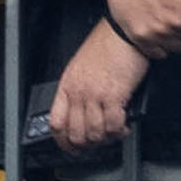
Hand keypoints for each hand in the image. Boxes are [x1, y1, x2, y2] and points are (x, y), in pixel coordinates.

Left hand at [49, 19, 145, 151]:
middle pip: (75, 134)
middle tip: (98, 143)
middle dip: (87, 144)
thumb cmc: (106, 46)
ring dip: (106, 139)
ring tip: (113, 133)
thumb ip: (77, 90)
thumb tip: (82, 111)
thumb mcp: (80, 68)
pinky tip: (123, 127)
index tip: (71, 147)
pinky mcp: (114, 96)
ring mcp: (94, 96)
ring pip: (94, 134)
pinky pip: (113, 125)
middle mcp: (78, 94)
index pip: (56, 124)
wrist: (123, 32)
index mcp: (66, 87)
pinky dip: (119, 131)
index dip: (63, 142)